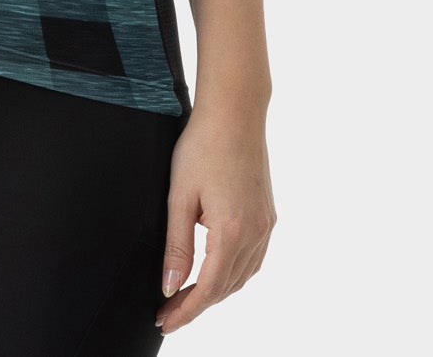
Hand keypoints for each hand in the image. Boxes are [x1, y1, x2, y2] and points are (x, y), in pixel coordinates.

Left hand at [154, 102, 276, 334]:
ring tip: (187, 296)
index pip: (207, 289)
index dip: (184, 310)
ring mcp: (266, 225)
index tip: (164, 321)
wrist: (235, 112)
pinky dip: (233, 273)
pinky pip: (253, 258)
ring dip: (216, 291)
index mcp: (232, 231)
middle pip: (226, 288)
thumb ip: (176, 246)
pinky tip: (216, 271)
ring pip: (242, 276)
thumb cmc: (203, 145)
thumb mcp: (180, 196)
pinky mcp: (268, 215)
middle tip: (168, 311)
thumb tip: (170, 286)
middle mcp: (255, 234)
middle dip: (197, 304)